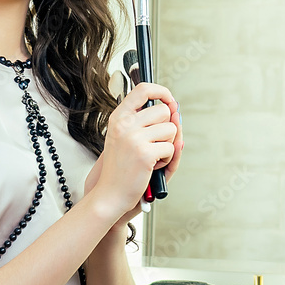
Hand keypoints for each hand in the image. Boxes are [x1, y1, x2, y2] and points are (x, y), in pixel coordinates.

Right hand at [91, 82, 179, 222]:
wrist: (109, 194)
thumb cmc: (120, 168)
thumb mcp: (126, 138)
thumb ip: (146, 122)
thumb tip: (175, 110)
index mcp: (118, 117)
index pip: (143, 89)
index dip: (162, 91)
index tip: (170, 100)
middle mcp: (124, 124)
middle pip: (165, 111)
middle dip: (167, 129)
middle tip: (154, 144)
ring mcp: (134, 138)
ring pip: (172, 129)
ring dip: (168, 145)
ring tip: (151, 156)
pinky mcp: (145, 153)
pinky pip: (171, 148)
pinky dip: (166, 159)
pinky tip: (152, 167)